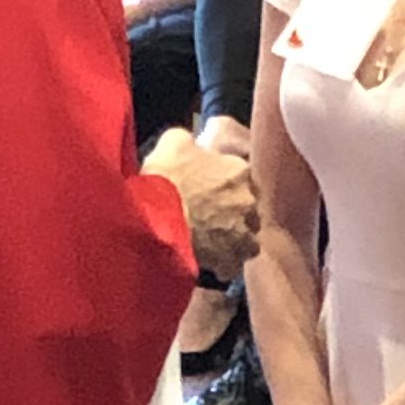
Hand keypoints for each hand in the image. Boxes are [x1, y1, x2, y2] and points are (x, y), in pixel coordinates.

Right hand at [147, 130, 258, 276]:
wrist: (155, 217)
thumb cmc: (165, 176)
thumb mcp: (174, 142)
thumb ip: (190, 141)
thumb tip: (191, 144)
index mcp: (239, 170)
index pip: (242, 176)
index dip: (225, 183)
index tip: (212, 189)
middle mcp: (248, 200)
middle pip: (248, 207)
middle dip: (234, 212)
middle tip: (212, 216)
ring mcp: (242, 232)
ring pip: (247, 238)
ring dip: (234, 240)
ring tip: (215, 243)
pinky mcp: (231, 259)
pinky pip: (233, 264)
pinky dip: (224, 263)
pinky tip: (210, 261)